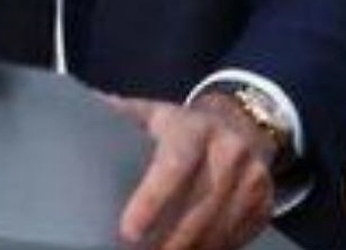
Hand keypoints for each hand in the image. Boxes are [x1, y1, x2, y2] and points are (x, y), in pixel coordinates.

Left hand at [106, 93, 276, 249]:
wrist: (240, 125)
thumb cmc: (180, 126)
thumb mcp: (152, 113)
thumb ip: (121, 115)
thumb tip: (80, 110)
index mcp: (193, 127)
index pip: (173, 167)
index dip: (151, 200)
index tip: (128, 231)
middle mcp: (228, 150)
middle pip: (198, 206)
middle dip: (169, 239)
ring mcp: (252, 178)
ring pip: (219, 227)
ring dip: (189, 248)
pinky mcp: (265, 202)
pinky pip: (238, 236)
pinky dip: (212, 249)